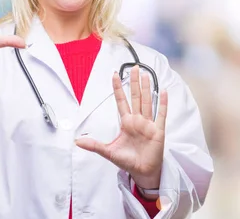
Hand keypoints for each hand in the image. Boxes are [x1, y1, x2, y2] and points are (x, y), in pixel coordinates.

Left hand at [76, 66, 167, 190]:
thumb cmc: (128, 161)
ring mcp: (148, 124)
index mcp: (126, 123)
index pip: (121, 101)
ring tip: (145, 74)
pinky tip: (163, 92)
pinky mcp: (158, 131)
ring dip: (146, 88)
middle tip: (133, 67)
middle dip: (134, 82)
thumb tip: (77, 141)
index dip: (118, 88)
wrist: (143, 172)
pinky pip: (161, 115)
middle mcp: (138, 120)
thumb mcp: (108, 152)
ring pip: (147, 102)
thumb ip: (94, 145)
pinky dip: (162, 104)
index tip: (114, 75)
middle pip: (135, 97)